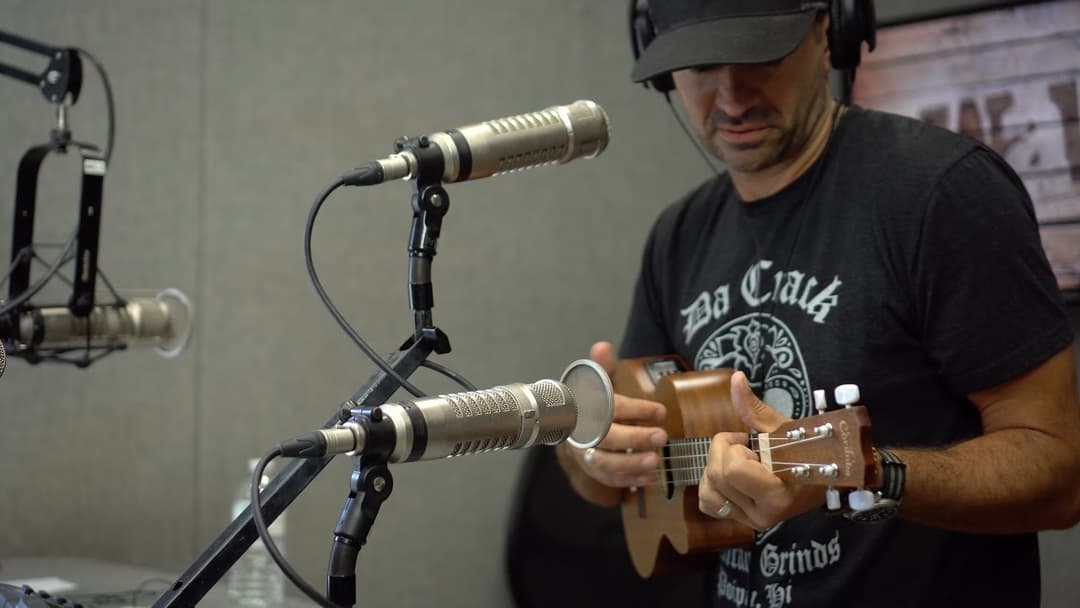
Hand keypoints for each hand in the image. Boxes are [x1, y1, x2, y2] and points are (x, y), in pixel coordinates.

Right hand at [558, 341, 667, 494]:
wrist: (573, 428)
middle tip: (662, 437)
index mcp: (585, 409)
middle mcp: (583, 433)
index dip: (636, 409)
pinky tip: (649, 477)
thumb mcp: (598, 384)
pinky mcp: (593, 471)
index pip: (610, 408)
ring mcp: (586, 454)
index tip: (661, 410)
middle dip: (635, 439)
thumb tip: (602, 347)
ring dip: (631, 464)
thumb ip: (604, 369)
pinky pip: (608, 480)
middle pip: (606, 438)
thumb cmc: (592, 404)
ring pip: (605, 463)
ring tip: (655, 461)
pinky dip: (628, 480)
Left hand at [698, 371, 823, 528]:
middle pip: (715, 476)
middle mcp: (764, 515)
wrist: (820, 477)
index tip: (750, 441)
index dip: (734, 449)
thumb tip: (735, 378)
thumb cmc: (804, 450)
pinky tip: (729, 475)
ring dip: (715, 468)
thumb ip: (753, 407)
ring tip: (739, 461)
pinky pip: (707, 504)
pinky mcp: (741, 521)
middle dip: (723, 452)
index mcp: (777, 494)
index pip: (732, 470)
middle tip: (745, 447)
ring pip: (707, 491)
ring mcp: (752, 521)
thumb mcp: (781, 428)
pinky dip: (710, 486)